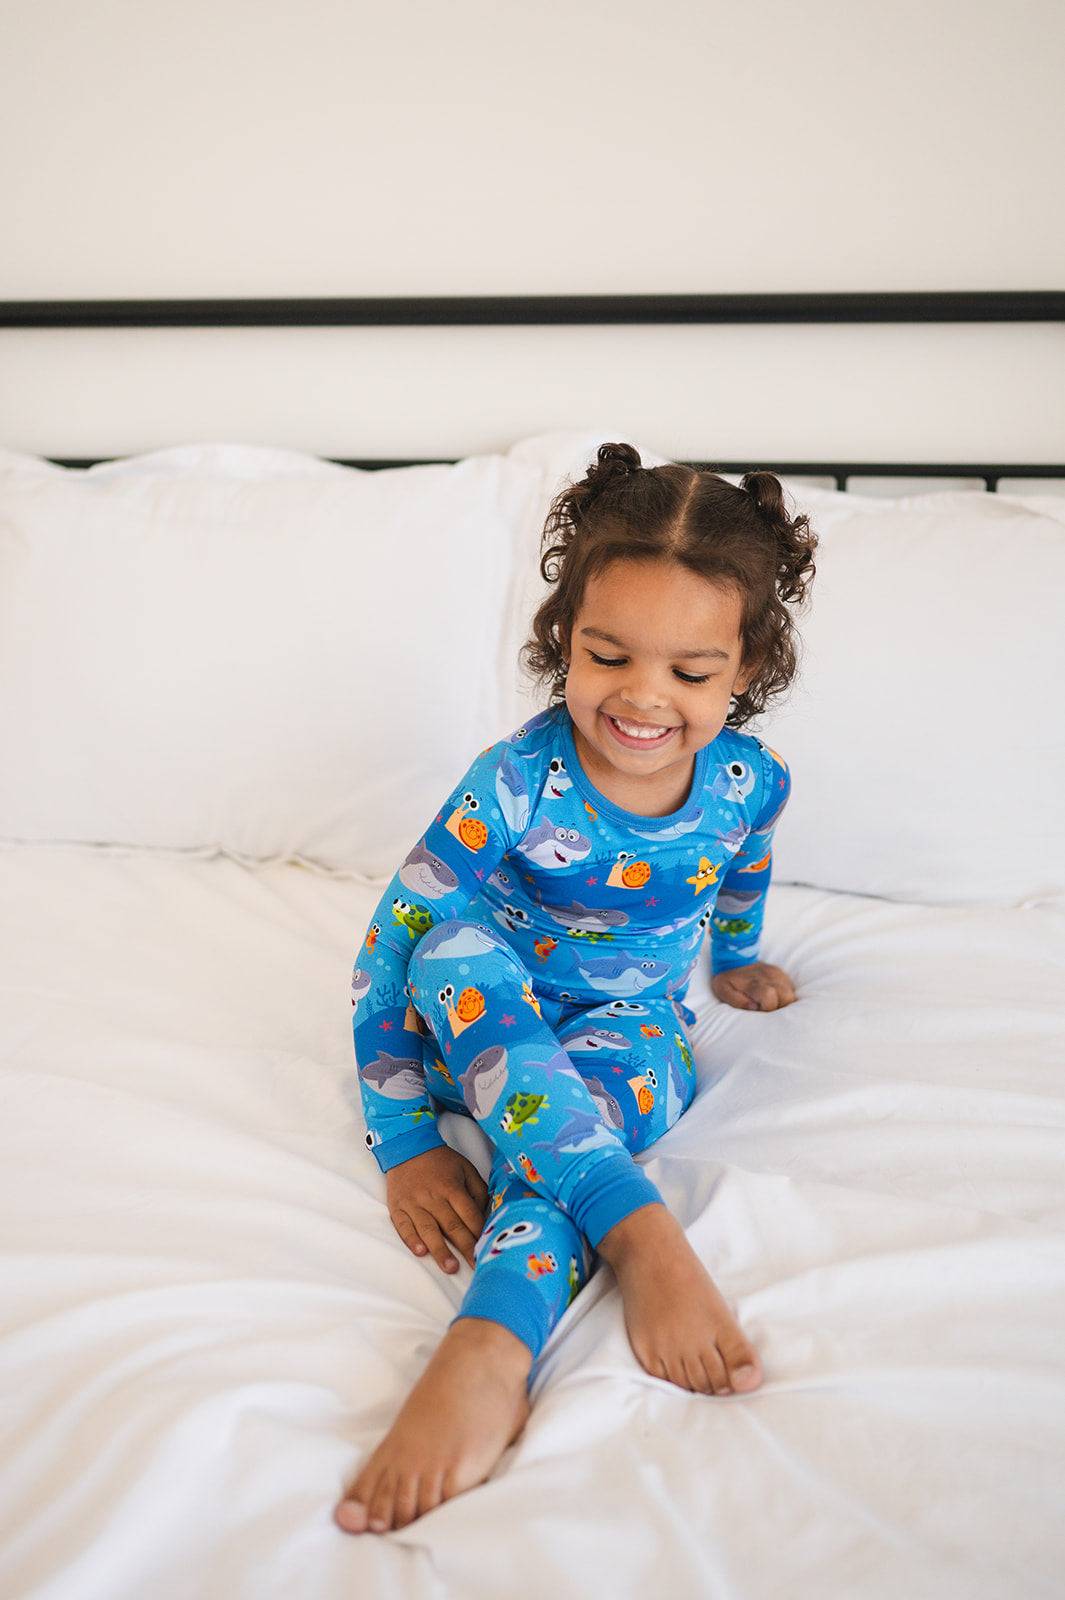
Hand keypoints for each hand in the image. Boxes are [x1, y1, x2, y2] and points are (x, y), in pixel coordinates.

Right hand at [385, 1144, 489, 1273]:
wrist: (407, 1147)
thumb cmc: (441, 1161)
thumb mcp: (466, 1169)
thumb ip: (478, 1191)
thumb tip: (486, 1215)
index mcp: (452, 1187)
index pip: (469, 1214)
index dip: (479, 1232)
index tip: (487, 1247)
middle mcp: (433, 1197)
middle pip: (452, 1226)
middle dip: (465, 1248)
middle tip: (476, 1266)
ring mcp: (414, 1203)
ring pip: (428, 1230)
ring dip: (440, 1250)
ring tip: (450, 1267)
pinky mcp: (397, 1207)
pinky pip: (404, 1226)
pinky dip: (411, 1239)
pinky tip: (421, 1251)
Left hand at [711, 962, 796, 1011]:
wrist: (732, 960)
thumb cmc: (727, 980)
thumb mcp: (723, 991)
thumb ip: (737, 1001)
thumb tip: (754, 1008)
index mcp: (753, 981)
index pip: (769, 998)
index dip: (766, 1008)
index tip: (758, 1008)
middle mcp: (768, 975)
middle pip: (787, 997)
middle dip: (779, 1006)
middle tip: (766, 1007)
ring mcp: (777, 973)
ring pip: (791, 994)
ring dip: (783, 1001)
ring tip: (769, 1002)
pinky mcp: (781, 973)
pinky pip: (791, 988)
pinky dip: (784, 995)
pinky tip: (773, 996)